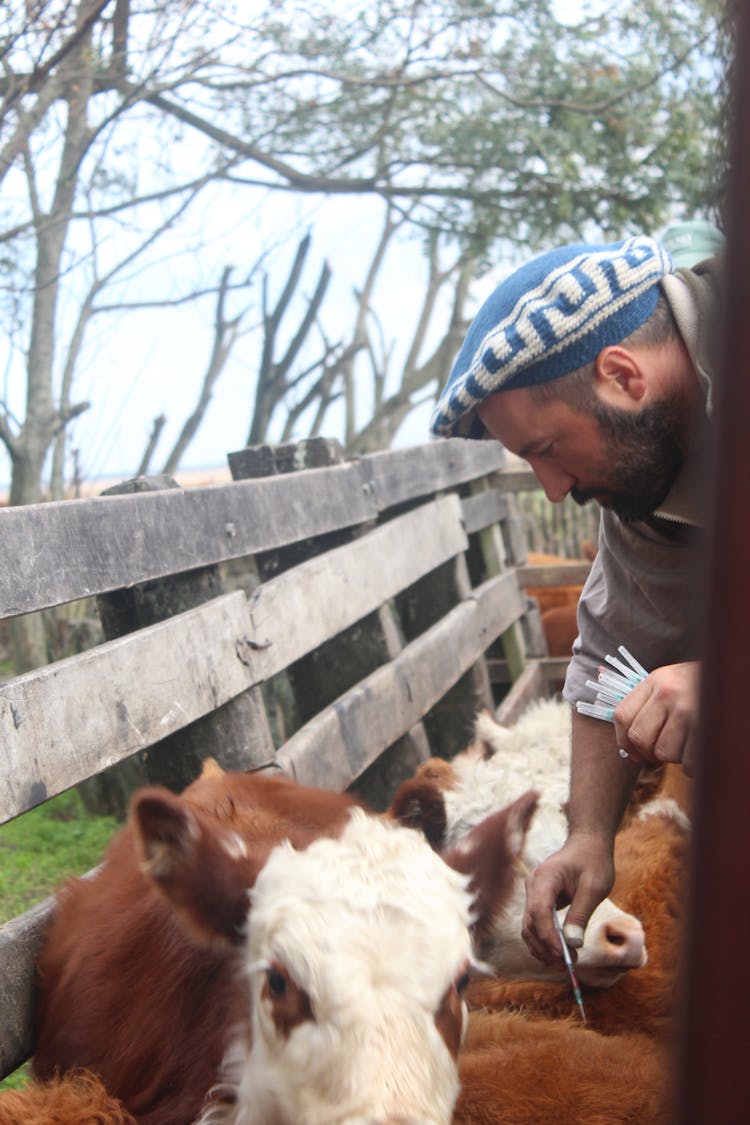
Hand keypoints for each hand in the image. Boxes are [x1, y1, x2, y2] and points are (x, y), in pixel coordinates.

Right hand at [522, 834, 613, 967]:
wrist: (588, 844)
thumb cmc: (593, 861)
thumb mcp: (594, 887)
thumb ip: (581, 914)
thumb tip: (573, 945)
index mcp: (545, 878)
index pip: (539, 912)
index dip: (549, 936)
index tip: (563, 956)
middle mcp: (533, 886)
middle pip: (530, 924)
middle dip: (546, 947)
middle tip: (567, 966)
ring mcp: (534, 894)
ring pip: (530, 928)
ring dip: (544, 948)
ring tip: (565, 964)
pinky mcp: (539, 901)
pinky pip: (536, 925)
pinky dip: (544, 941)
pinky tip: (559, 954)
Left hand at [613, 661, 699, 775]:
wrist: (735, 674)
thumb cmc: (704, 684)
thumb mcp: (673, 682)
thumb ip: (650, 704)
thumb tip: (630, 746)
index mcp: (656, 680)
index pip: (622, 716)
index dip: (624, 741)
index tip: (634, 752)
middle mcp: (668, 693)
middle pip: (639, 738)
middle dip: (648, 753)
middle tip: (661, 753)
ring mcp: (688, 710)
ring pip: (664, 752)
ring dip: (674, 757)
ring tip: (687, 744)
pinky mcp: (708, 728)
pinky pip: (689, 762)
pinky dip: (693, 766)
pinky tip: (700, 752)